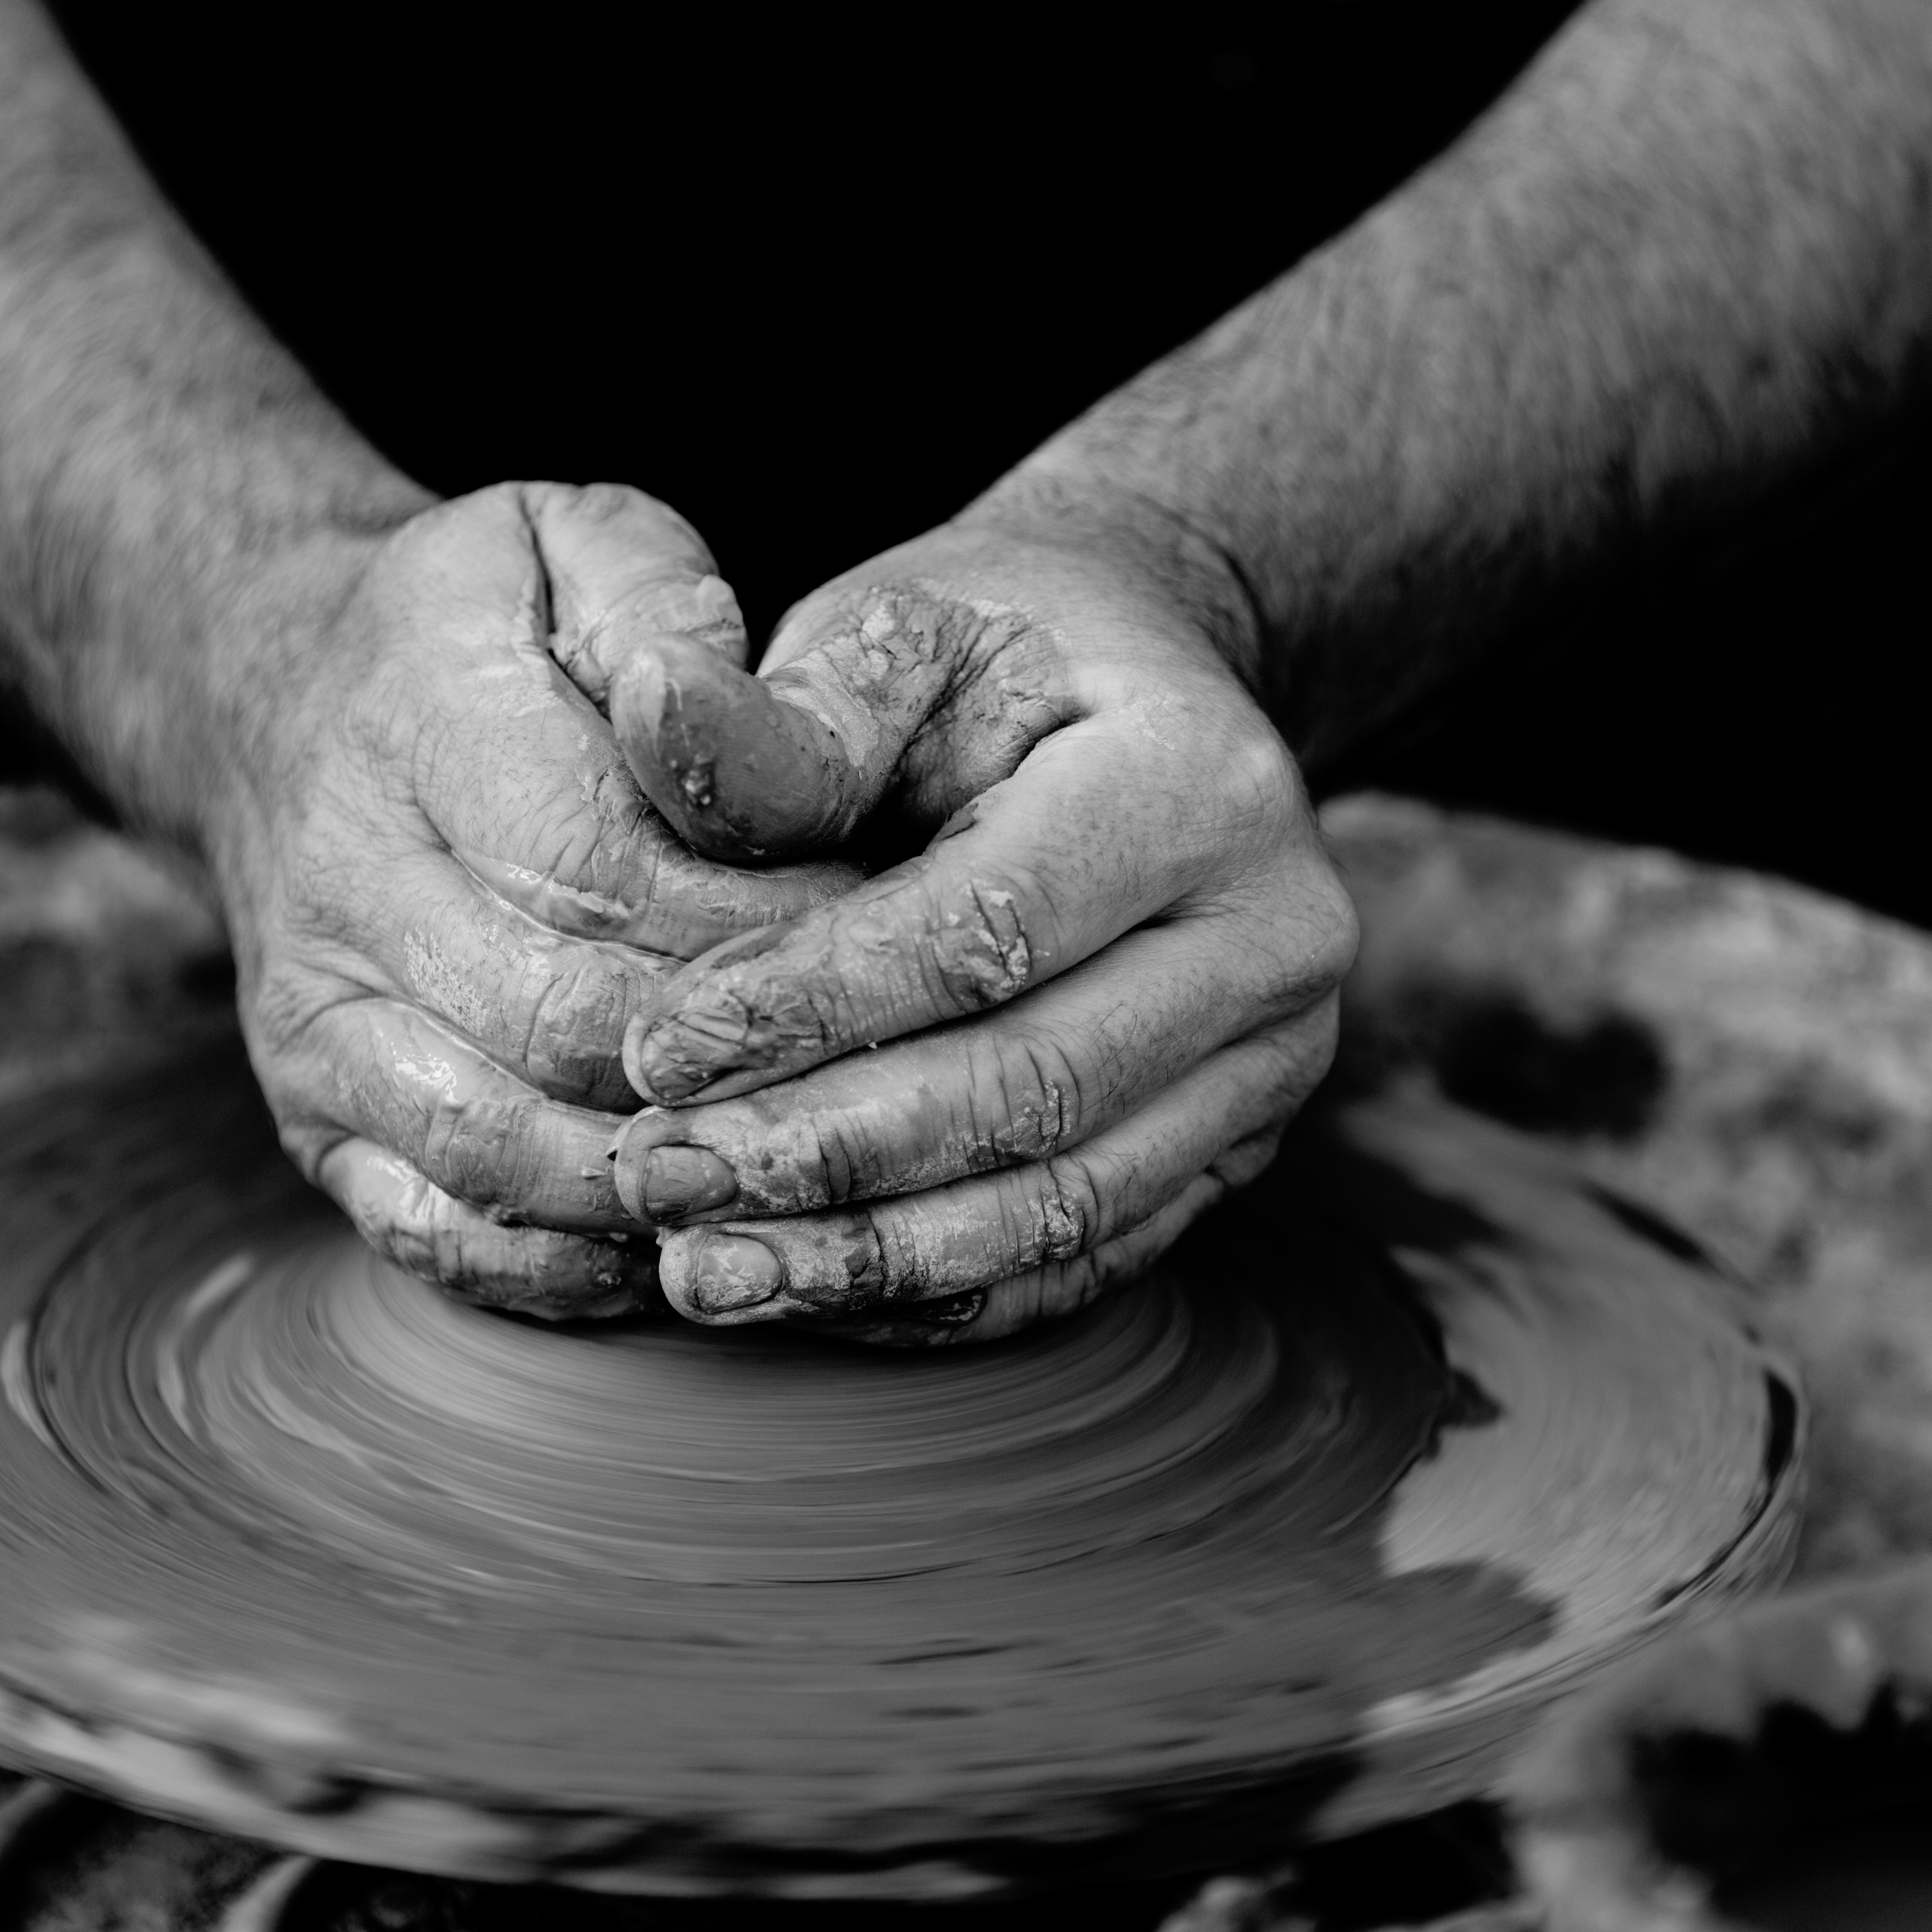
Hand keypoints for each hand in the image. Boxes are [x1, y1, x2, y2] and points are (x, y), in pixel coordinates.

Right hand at [196, 482, 848, 1315]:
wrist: (278, 702)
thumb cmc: (484, 625)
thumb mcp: (575, 539)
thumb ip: (666, 610)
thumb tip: (714, 720)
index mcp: (421, 730)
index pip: (610, 874)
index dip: (763, 935)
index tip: (886, 947)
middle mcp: (346, 891)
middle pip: (572, 1031)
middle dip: (744, 1071)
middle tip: (883, 1083)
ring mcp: (318, 1027)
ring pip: (508, 1158)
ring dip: (670, 1188)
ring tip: (807, 1180)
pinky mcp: (315, 1124)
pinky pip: (442, 1236)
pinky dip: (573, 1270)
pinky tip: (688, 1242)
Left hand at [603, 496, 1357, 1343]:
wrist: (1134, 697)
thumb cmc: (989, 661)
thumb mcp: (899, 634)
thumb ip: (789, 718)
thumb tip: (654, 714)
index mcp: (1202, 781)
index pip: (989, 929)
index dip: (815, 1005)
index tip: (656, 1054)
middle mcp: (1276, 935)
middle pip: (1036, 1086)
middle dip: (829, 1155)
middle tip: (658, 1183)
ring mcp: (1273, 1061)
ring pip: (1065, 1203)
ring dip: (872, 1258)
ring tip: (706, 1275)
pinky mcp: (1234, 1149)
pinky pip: (1086, 1257)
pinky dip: (941, 1296)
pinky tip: (806, 1297)